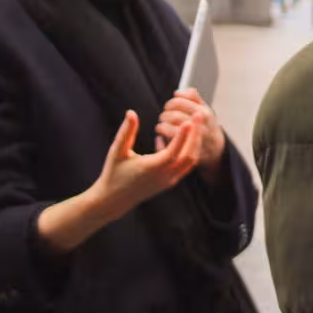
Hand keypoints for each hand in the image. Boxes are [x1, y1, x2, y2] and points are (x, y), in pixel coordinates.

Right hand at [37, 110, 201, 252]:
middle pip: (188, 156)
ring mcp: (169, 180)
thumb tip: (131, 112)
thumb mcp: (117, 151)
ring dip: (195, 142)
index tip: (189, 119)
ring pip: (190, 161)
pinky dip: (188, 150)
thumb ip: (126, 132)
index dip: (182, 136)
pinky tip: (179, 137)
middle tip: (198, 115)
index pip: (173, 152)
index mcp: (151, 169)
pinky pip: (185, 164)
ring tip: (195, 123)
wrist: (113, 200)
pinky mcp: (170, 182)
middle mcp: (164, 176)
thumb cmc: (113, 174)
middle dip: (195, 135)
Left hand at [157, 89, 226, 177]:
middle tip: (162, 117)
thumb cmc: (206, 124)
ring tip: (160, 126)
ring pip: (172, 130)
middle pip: (175, 116)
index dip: (170, 103)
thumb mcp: (204, 107)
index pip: (180, 102)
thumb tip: (177, 93)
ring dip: (162, 126)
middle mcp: (201, 126)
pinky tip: (160, 136)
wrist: (216, 148)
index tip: (167, 107)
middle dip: (165, 115)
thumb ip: (192, 96)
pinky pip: (171, 144)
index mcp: (205, 112)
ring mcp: (196, 140)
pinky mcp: (190, 152)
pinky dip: (164, 139)